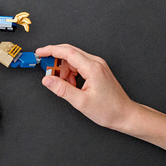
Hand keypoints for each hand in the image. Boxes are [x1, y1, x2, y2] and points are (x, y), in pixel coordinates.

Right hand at [35, 44, 165, 149]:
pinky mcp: (97, 70)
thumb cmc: (108, 110)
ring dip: (64, 69)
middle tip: (47, 71)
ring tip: (64, 84)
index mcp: (92, 68)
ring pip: (73, 59)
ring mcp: (98, 65)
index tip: (40, 52)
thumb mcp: (81, 102)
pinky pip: (79, 65)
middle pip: (70, 52)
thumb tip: (47, 79)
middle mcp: (96, 63)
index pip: (67, 52)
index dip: (51, 50)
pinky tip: (71, 84)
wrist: (125, 114)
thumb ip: (62, 89)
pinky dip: (71, 72)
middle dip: (56, 60)